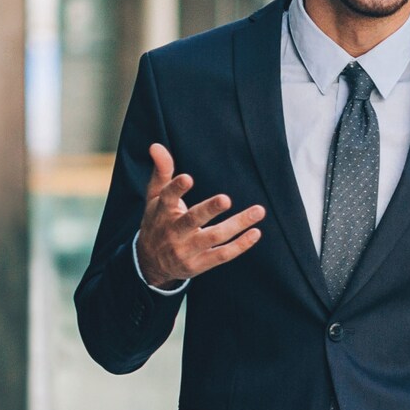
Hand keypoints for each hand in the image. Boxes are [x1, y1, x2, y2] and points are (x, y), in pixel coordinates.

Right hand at [134, 144, 265, 285]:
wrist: (151, 262)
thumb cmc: (158, 221)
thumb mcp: (155, 198)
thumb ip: (161, 172)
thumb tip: (156, 145)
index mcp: (162, 212)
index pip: (167, 198)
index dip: (176, 189)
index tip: (187, 178)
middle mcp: (173, 231)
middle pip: (192, 220)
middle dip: (209, 209)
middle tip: (226, 198)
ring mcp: (186, 250)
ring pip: (213, 237)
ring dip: (237, 224)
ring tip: (259, 210)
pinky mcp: (199, 264)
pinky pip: (222, 255)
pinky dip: (240, 246)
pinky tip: (256, 232)